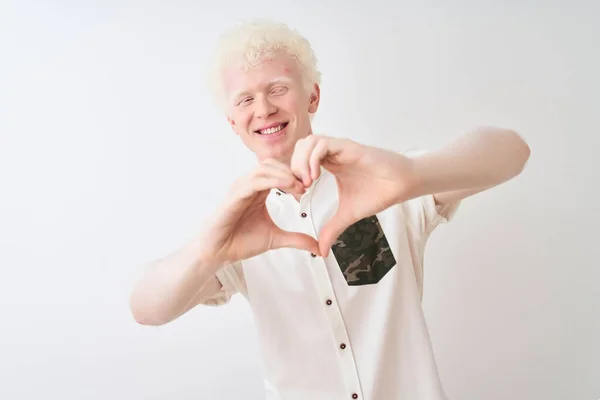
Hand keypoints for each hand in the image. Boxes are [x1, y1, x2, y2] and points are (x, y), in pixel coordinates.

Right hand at [199, 158, 321, 265]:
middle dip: (292, 171)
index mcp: (258, 190)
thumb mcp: (275, 239)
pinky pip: (255, 181)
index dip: (295, 175)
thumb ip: (296, 239)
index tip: (309, 186)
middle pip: (272, 164)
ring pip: (264, 168)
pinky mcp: (234, 195)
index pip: (278, 171)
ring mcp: (240, 188)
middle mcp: (249, 185)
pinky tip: (286, 187)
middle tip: (307, 185)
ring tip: (299, 187)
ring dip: (285, 174)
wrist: (217, 252)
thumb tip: (317, 247)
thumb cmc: (239, 241)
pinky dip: (273, 181)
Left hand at [290, 135, 415, 256]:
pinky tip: (316, 177)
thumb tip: (321, 252)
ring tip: (307, 183)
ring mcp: (340, 148)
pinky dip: (313, 159)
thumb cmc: (378, 193)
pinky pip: (323, 144)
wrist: (402, 184)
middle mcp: (332, 153)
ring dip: (301, 161)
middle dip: (293, 166)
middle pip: (300, 146)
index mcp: (329, 164)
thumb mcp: (348, 215)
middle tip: (300, 188)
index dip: (293, 174)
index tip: (299, 194)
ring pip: (308, 141)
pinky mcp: (349, 147)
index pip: (300, 158)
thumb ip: (332, 229)